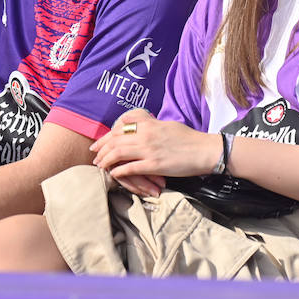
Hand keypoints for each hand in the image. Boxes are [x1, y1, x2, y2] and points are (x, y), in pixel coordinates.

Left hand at [90, 110, 221, 197]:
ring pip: (118, 153)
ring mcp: (149, 150)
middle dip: (101, 149)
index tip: (98, 143)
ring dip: (106, 160)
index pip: (119, 128)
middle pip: (115, 140)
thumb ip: (149, 124)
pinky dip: (119, 171)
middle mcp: (145, 134)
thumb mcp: (166, 124)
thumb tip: (135, 123)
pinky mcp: (154, 165)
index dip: (106, 136)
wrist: (204, 150)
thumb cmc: (187, 138)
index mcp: (148, 124)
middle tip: (94, 156)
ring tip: (100, 166)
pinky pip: (130, 168)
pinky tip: (114, 174)